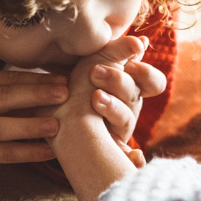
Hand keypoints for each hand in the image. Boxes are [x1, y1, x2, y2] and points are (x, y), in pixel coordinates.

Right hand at [0, 70, 68, 180]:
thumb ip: (13, 94)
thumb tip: (57, 85)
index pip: (5, 79)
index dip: (35, 79)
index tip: (63, 80)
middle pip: (1, 97)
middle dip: (35, 94)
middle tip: (63, 94)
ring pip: (0, 128)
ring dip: (30, 126)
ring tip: (56, 125)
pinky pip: (6, 154)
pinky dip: (30, 152)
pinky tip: (50, 151)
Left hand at [88, 36, 166, 160]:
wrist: (47, 111)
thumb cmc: (76, 84)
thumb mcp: (94, 60)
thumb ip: (118, 50)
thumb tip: (143, 42)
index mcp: (130, 87)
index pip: (153, 82)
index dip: (144, 73)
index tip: (129, 63)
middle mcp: (127, 108)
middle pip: (133, 96)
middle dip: (116, 82)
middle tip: (95, 72)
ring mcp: (118, 130)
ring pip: (125, 120)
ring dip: (113, 108)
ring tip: (95, 98)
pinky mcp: (107, 149)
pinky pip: (126, 157)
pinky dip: (133, 158)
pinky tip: (135, 158)